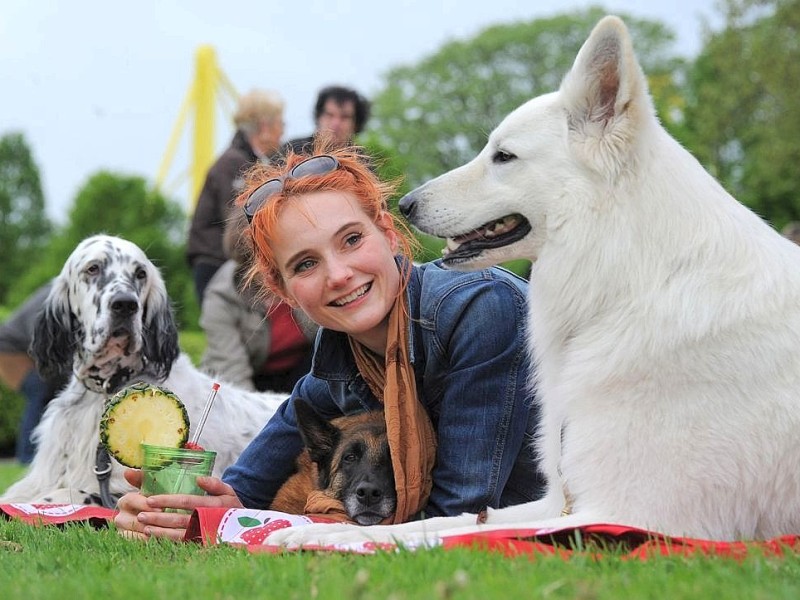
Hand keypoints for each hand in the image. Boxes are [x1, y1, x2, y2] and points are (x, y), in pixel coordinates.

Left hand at [114, 468, 242, 541]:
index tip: (150, 499)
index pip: (186, 501)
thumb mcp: (228, 491)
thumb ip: (214, 483)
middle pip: (179, 519)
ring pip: (178, 534)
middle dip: (158, 517)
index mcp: (213, 504)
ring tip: (143, 525)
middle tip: (141, 514)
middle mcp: (208, 519)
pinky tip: (153, 536)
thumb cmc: (230, 504)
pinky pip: (180, 543)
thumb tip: (199, 478)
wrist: (243, 526)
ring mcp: (203, 534)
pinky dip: (165, 540)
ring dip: (159, 530)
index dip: (168, 500)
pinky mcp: (200, 544)